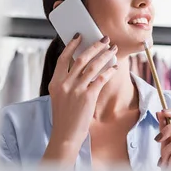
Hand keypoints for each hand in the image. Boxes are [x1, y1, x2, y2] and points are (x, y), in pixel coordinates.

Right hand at [43, 34, 116, 165]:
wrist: (65, 135)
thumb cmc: (64, 117)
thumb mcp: (60, 97)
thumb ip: (67, 82)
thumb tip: (82, 66)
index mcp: (55, 83)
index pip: (63, 58)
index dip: (72, 45)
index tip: (80, 36)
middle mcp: (64, 84)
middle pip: (81, 59)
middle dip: (95, 47)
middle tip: (105, 39)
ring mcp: (75, 90)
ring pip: (93, 66)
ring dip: (105, 56)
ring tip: (113, 49)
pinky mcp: (87, 97)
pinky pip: (101, 79)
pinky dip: (109, 71)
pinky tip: (115, 67)